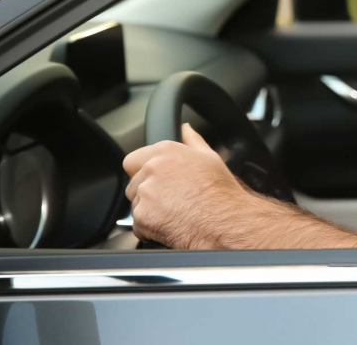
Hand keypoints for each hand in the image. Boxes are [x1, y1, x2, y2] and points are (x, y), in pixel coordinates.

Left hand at [122, 124, 260, 248]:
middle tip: (169, 200)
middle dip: (146, 193)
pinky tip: (171, 225)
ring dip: (148, 211)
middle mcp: (152, 169)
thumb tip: (185, 129)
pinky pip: (139, 225)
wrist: (223, 221)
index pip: (133, 160)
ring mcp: (145, 193)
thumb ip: (192, 140)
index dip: (142, 172)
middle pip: (133, 184)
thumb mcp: (210, 158)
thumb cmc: (220, 191)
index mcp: (166, 152)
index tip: (156, 181)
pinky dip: (150, 228)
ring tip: (173, 213)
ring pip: (136, 205)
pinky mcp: (142, 216)